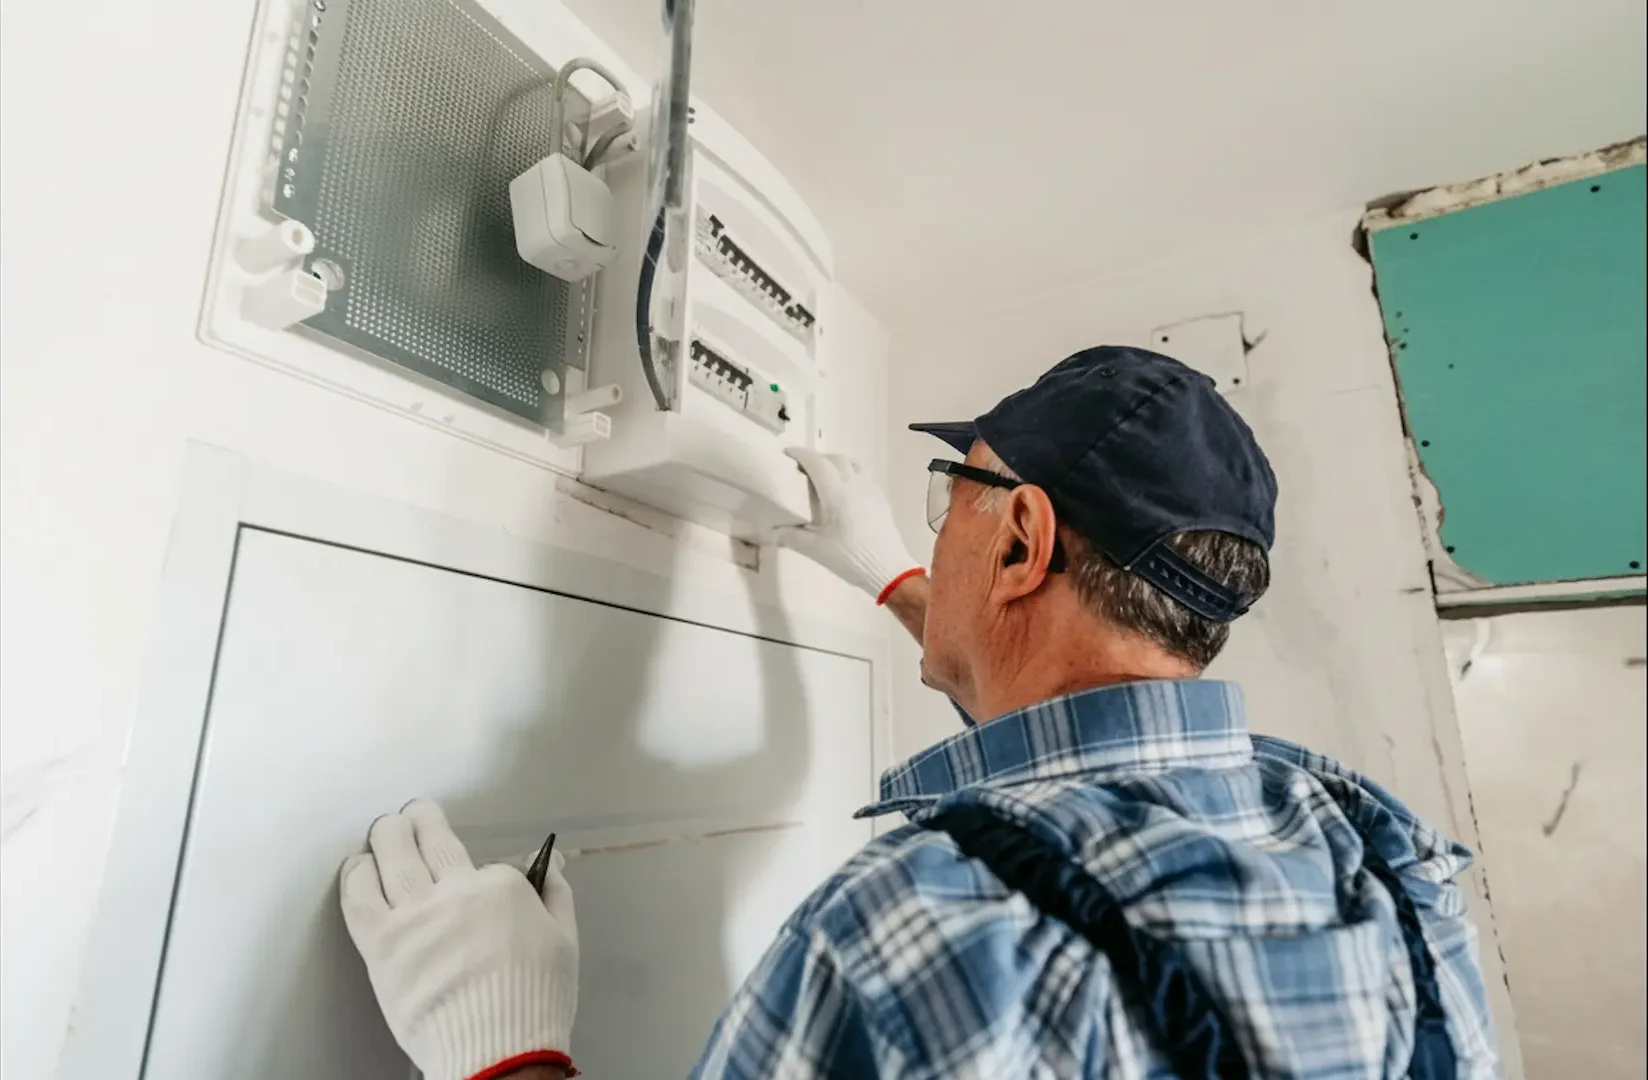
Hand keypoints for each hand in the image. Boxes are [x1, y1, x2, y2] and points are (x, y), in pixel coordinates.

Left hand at [340, 800, 578, 1079]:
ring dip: (386, 836)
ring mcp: (415, 915)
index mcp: (501, 887)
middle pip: (430, 842)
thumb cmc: (535, 1002)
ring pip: (392, 858)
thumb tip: (550, 863)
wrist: (498, 1052)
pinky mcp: (383, 945)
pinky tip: (358, 865)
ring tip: (383, 828)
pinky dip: (356, 875)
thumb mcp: (564, 940)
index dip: (480, 869)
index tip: (475, 872)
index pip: (486, 864)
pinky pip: (360, 898)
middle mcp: (456, 890)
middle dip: (419, 821)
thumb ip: (554, 894)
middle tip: (412, 813)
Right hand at [768, 448, 922, 601]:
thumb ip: (791, 537)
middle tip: (805, 469)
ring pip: (854, 465)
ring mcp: (871, 491)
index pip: (817, 463)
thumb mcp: (814, 549)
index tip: (789, 454)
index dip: (801, 454)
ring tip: (827, 478)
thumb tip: (773, 532)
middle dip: (819, 459)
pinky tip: (847, 494)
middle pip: (836, 459)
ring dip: (838, 465)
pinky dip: (852, 477)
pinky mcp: (881, 501)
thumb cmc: (848, 556)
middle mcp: (855, 485)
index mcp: (836, 492)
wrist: (886, 568)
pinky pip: (864, 479)